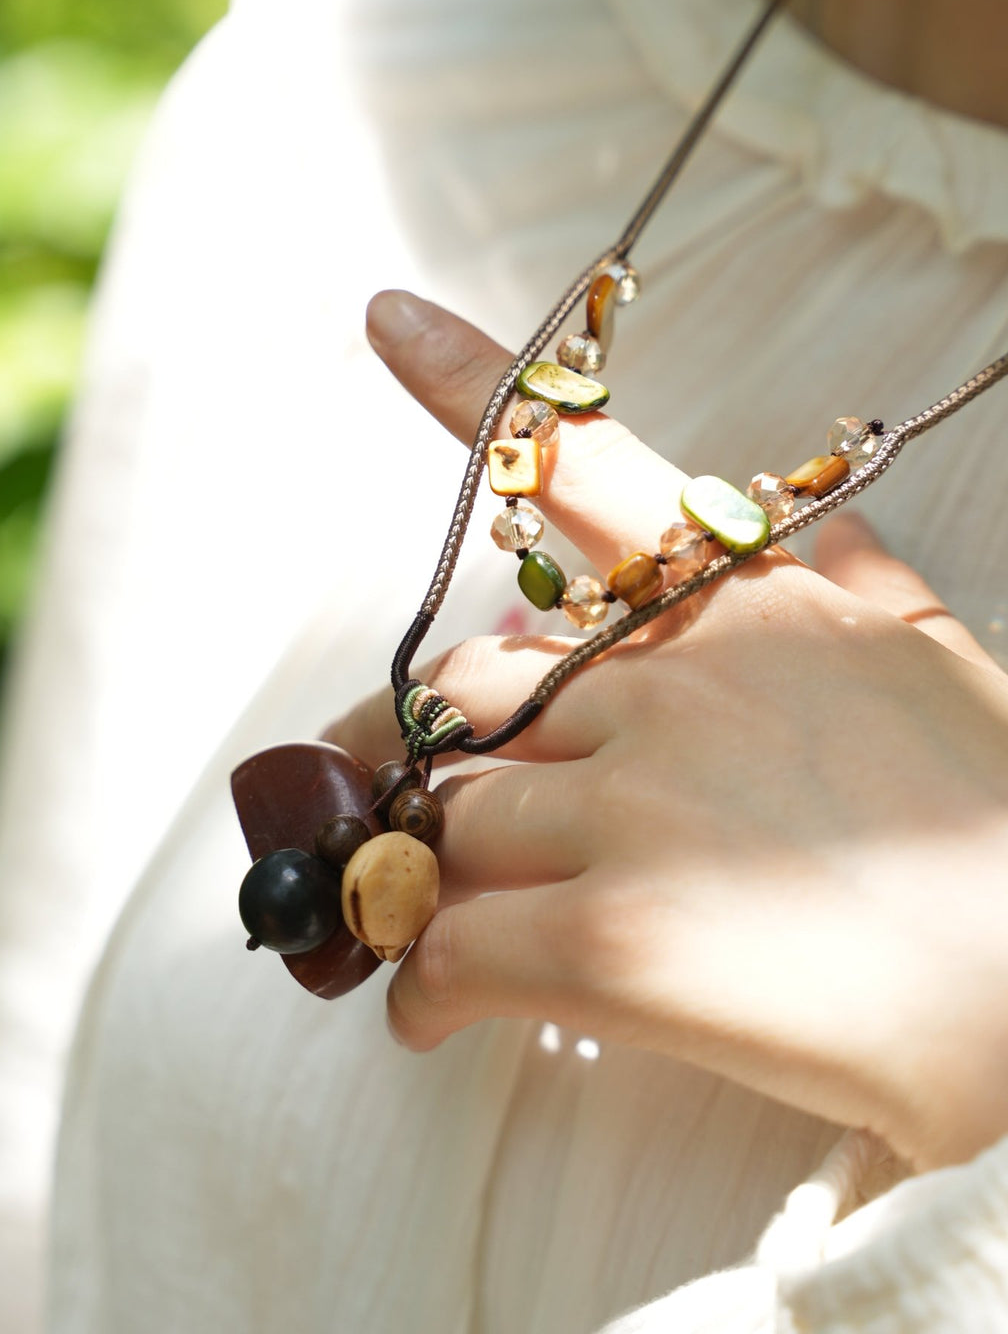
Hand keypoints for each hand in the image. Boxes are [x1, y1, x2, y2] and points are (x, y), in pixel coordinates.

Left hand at [326, 289, 1007, 1171]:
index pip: (590, 472)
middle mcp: (675, 686)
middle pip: (474, 687)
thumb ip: (878, 595)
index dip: (475, 387)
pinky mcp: (613, 943)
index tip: (389, 316)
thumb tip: (837, 531)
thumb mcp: (959, 678)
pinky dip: (424, 988)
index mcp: (753, 611)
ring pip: (453, 818)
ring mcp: (636, 807)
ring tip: (457, 931)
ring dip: (439, 881)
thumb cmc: (1006, 844)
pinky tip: (438, 1017)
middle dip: (439, 748)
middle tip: (424, 808)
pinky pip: (451, 950)